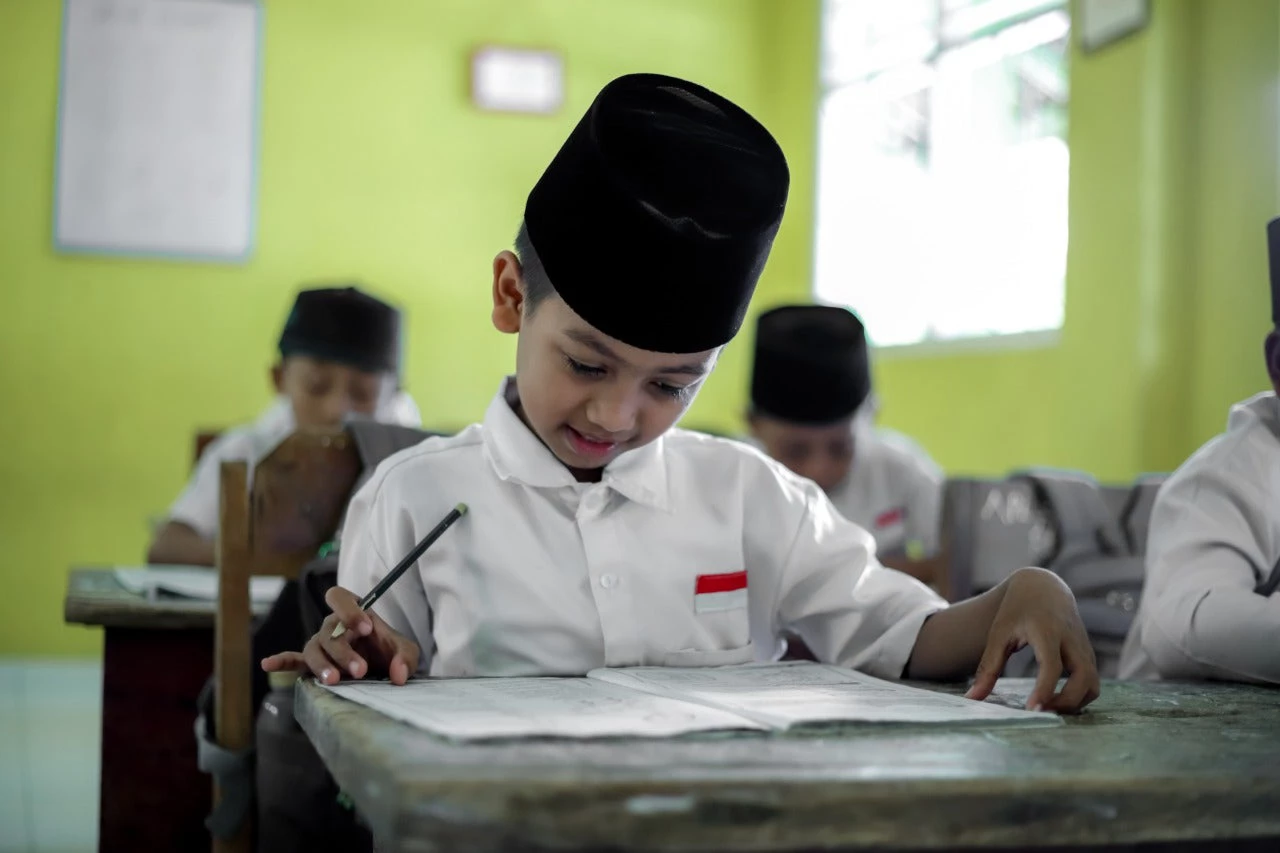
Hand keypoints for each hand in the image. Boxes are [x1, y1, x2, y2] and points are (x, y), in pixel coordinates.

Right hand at [261, 586, 419, 684]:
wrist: (385, 672)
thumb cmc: (392, 654)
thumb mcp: (406, 652)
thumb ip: (406, 658)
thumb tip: (398, 674)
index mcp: (355, 613)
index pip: (341, 597)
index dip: (349, 609)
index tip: (367, 628)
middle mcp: (333, 626)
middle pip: (329, 631)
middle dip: (344, 652)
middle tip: (361, 671)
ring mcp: (321, 645)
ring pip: (313, 648)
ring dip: (322, 664)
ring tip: (334, 681)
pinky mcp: (313, 664)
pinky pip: (294, 660)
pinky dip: (282, 662)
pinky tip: (268, 664)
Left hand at [965, 568, 1099, 712]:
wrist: (1043, 588)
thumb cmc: (1017, 610)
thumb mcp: (998, 634)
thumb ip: (987, 667)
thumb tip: (972, 698)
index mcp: (1047, 631)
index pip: (1052, 666)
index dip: (1044, 690)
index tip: (1032, 709)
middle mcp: (1072, 640)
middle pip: (1083, 679)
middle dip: (1066, 702)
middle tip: (1039, 712)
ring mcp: (1085, 649)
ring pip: (1093, 685)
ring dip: (1075, 704)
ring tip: (1047, 709)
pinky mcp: (1089, 656)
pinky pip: (1091, 684)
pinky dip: (1078, 698)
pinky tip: (1057, 702)